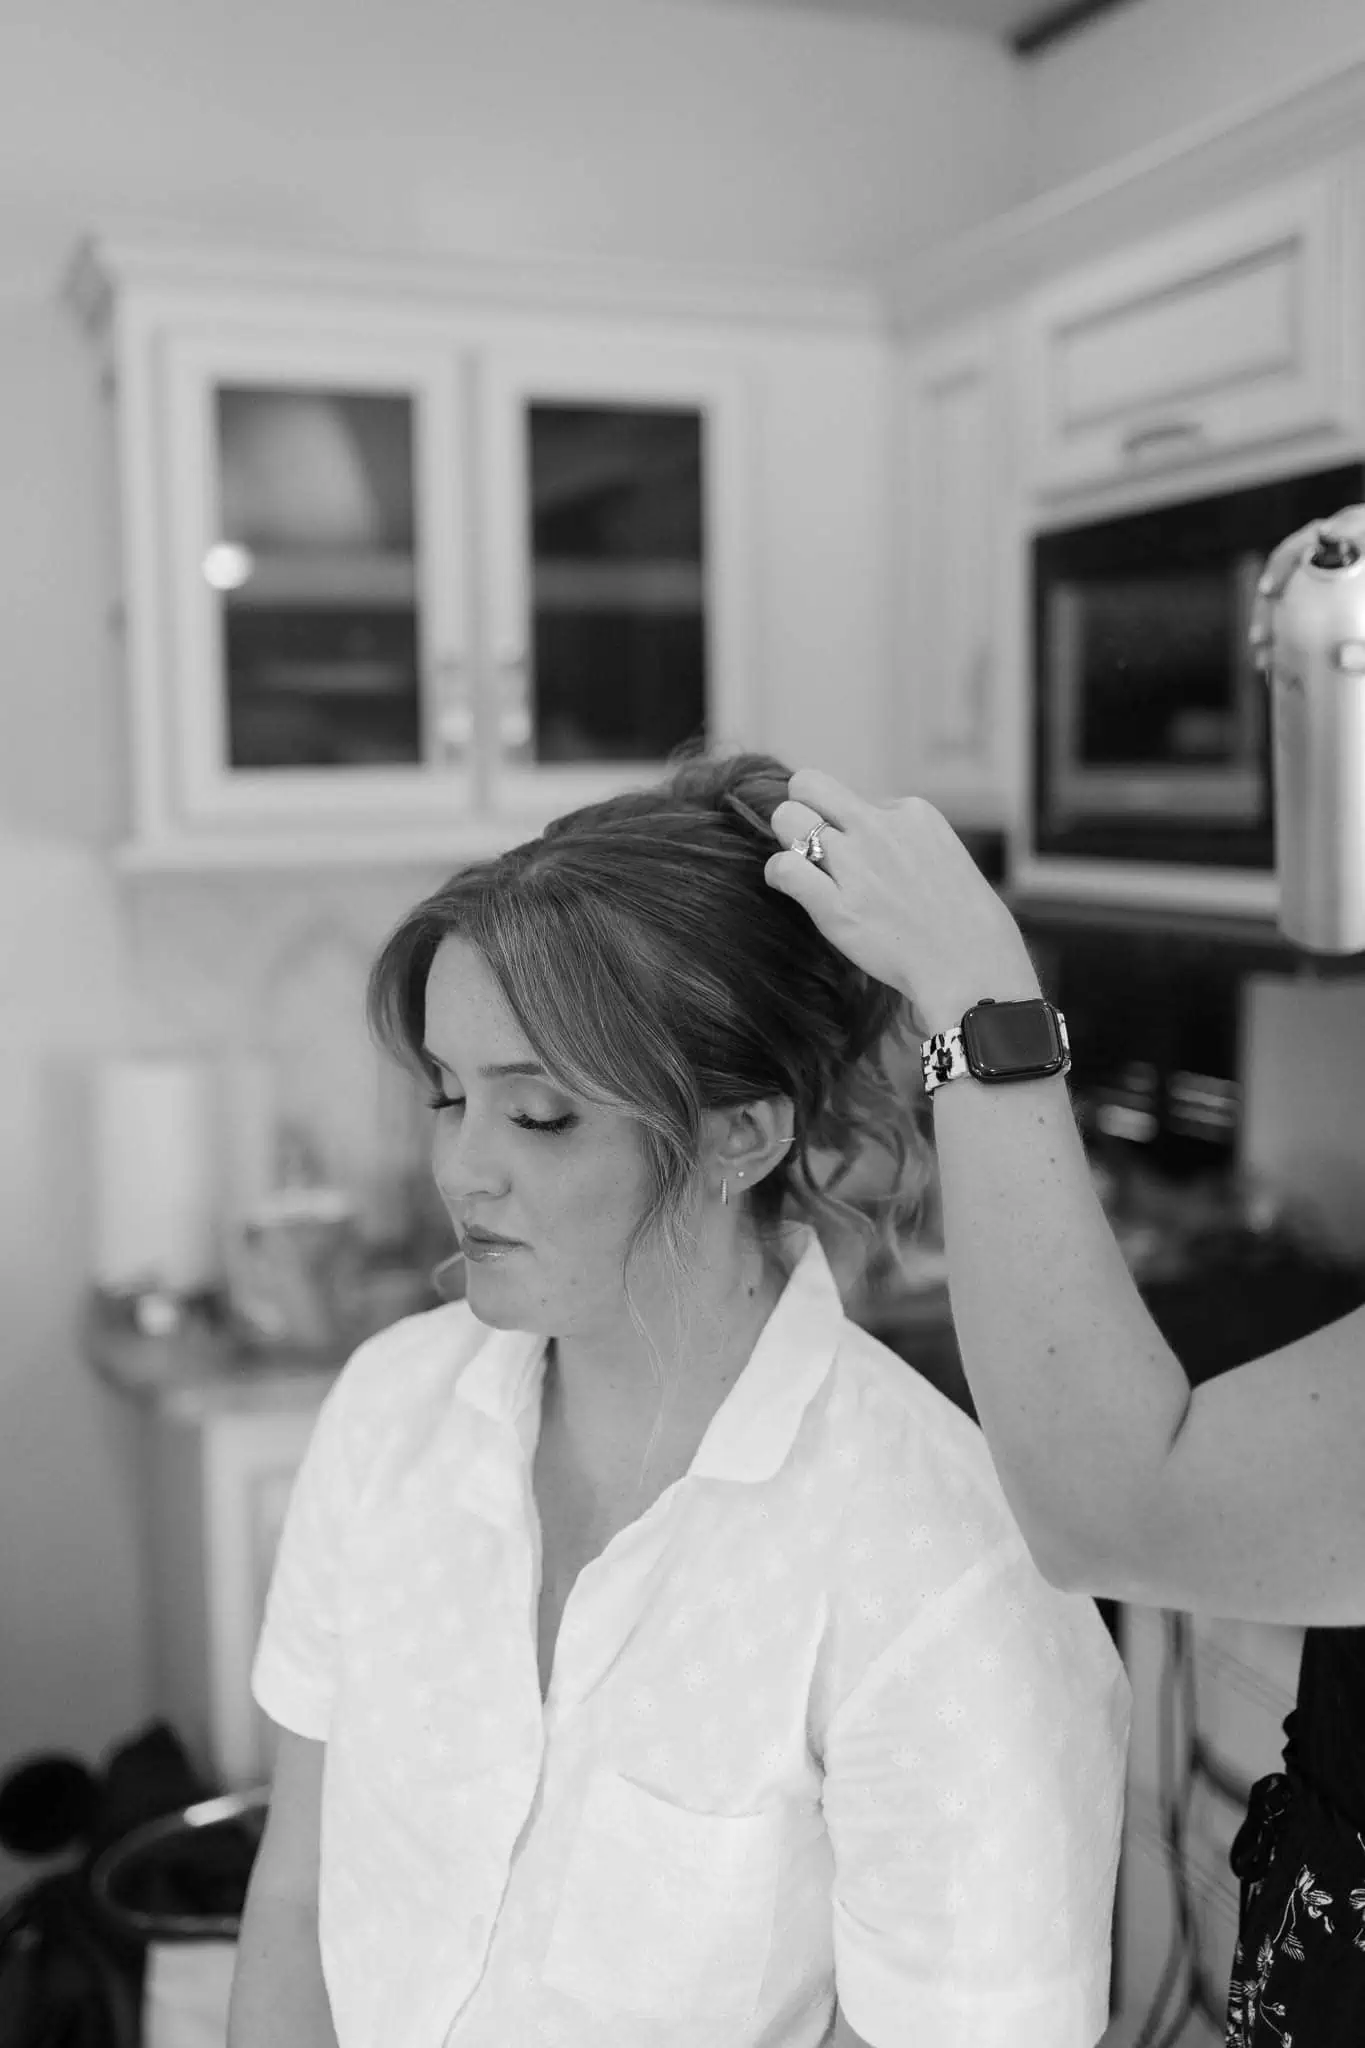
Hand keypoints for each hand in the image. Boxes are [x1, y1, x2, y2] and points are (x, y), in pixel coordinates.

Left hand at [766, 769, 1040, 1036]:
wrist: (973, 969)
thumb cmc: (961, 924)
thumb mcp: (942, 855)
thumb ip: (902, 839)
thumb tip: (860, 831)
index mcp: (912, 812)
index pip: (854, 797)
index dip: (848, 826)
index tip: (861, 857)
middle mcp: (880, 828)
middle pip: (809, 785)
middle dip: (802, 810)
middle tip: (811, 847)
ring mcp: (856, 864)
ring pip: (787, 817)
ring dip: (786, 840)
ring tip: (801, 866)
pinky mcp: (836, 905)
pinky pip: (784, 866)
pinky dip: (778, 874)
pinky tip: (787, 885)